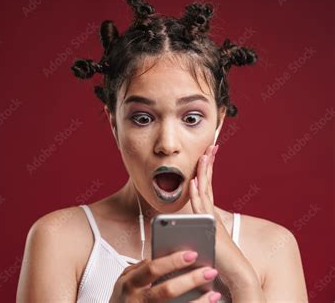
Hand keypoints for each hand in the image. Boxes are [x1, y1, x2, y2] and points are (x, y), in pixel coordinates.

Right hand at [109, 249, 221, 302]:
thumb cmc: (122, 301)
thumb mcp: (124, 281)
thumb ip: (140, 268)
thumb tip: (160, 256)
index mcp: (130, 283)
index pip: (153, 268)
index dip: (173, 261)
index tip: (192, 254)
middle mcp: (138, 300)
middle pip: (167, 290)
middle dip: (190, 280)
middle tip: (209, 271)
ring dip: (198, 302)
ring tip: (214, 293)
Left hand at [189, 144, 261, 294]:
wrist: (237, 274)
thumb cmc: (221, 261)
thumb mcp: (204, 240)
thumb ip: (196, 230)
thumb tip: (184, 228)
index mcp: (210, 214)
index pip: (207, 187)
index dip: (207, 171)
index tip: (208, 155)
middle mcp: (211, 213)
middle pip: (207, 184)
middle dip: (208, 164)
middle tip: (210, 147)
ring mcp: (211, 219)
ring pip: (205, 191)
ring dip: (203, 172)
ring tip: (204, 155)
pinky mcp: (210, 227)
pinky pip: (201, 207)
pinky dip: (197, 193)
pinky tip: (193, 182)